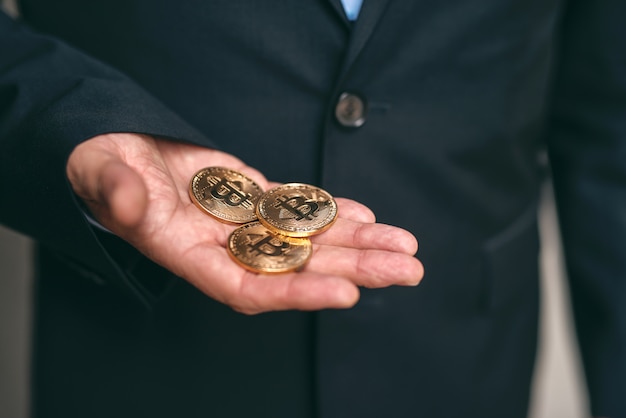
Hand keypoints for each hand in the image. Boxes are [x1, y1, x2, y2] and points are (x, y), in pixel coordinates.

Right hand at [66, 133, 423, 313]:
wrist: (119, 148)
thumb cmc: (103, 166)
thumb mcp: (100, 174)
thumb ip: (115, 191)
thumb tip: (130, 204)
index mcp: (188, 254)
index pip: (247, 287)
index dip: (295, 294)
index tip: (345, 291)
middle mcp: (224, 247)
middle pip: (296, 267)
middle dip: (352, 269)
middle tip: (406, 269)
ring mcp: (244, 224)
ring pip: (307, 239)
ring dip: (357, 242)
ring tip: (404, 246)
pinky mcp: (253, 197)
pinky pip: (298, 209)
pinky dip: (332, 212)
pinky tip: (366, 216)